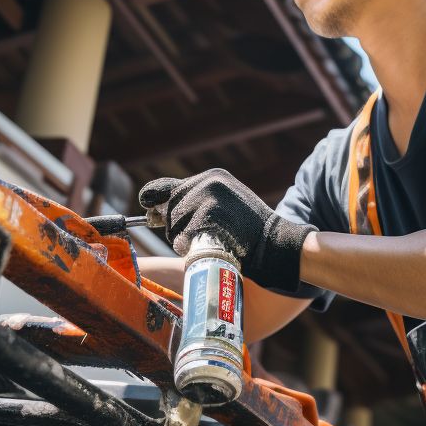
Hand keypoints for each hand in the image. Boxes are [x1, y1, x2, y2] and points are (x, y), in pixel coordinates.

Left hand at [138, 168, 314, 294]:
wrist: (276, 245)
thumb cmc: (249, 233)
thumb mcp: (224, 205)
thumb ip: (194, 203)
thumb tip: (152, 212)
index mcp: (212, 177)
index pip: (166, 186)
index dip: (154, 199)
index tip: (149, 208)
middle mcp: (207, 182)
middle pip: (169, 207)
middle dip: (175, 225)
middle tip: (201, 234)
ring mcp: (207, 198)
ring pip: (174, 224)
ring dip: (183, 238)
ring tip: (212, 240)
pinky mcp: (207, 216)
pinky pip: (181, 237)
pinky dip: (189, 247)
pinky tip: (211, 246)